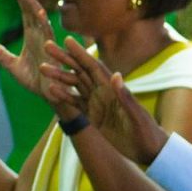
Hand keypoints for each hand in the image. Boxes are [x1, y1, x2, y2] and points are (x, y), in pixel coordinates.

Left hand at [0, 0, 60, 95]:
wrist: (50, 96)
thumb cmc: (36, 81)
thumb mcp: (12, 67)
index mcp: (32, 35)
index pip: (25, 12)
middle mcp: (40, 35)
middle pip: (31, 10)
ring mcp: (47, 42)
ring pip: (39, 19)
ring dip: (32, 5)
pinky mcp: (52, 52)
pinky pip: (48, 35)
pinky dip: (43, 24)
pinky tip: (38, 14)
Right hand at [54, 37, 169, 165]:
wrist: (149, 150)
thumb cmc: (147, 131)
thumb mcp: (136, 115)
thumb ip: (125, 96)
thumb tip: (115, 75)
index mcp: (114, 89)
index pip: (94, 66)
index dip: (81, 53)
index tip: (67, 40)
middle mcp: (104, 93)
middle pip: (80, 71)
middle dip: (64, 59)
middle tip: (47, 46)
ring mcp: (98, 104)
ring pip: (75, 85)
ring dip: (59, 76)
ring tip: (42, 68)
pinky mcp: (94, 117)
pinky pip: (76, 103)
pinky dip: (63, 96)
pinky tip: (50, 90)